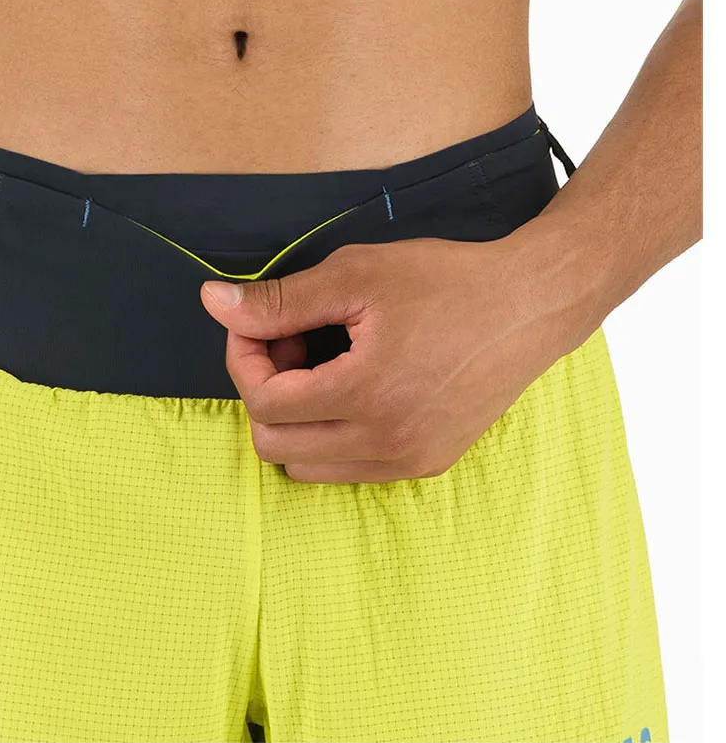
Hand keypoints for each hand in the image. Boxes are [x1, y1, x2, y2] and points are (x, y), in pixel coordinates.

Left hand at [200, 231, 582, 483]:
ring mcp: (410, 460)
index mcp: (366, 395)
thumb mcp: (356, 274)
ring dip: (296, 418)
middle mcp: (387, 443)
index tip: (257, 323)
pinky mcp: (428, 462)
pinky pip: (349, 468)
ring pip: (306, 465)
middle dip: (266, 389)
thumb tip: (211, 302)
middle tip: (292, 342)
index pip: (263, 403)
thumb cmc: (446, 281)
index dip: (244, 358)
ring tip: (325, 364)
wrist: (531, 303)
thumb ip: (279, 299)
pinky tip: (354, 385)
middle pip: (274, 444)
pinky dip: (331, 433)